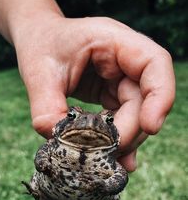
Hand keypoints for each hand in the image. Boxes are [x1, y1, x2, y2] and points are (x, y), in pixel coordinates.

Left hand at [14, 15, 174, 171]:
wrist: (39, 40)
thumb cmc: (41, 46)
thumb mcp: (38, 73)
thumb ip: (47, 108)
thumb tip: (61, 144)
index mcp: (112, 41)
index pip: (154, 63)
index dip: (160, 95)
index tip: (151, 126)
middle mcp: (123, 60)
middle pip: (144, 98)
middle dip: (129, 130)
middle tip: (105, 154)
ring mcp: (119, 79)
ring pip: (135, 114)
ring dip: (122, 139)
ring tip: (102, 159)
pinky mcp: (111, 95)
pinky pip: (120, 119)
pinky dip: (115, 139)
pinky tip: (109, 157)